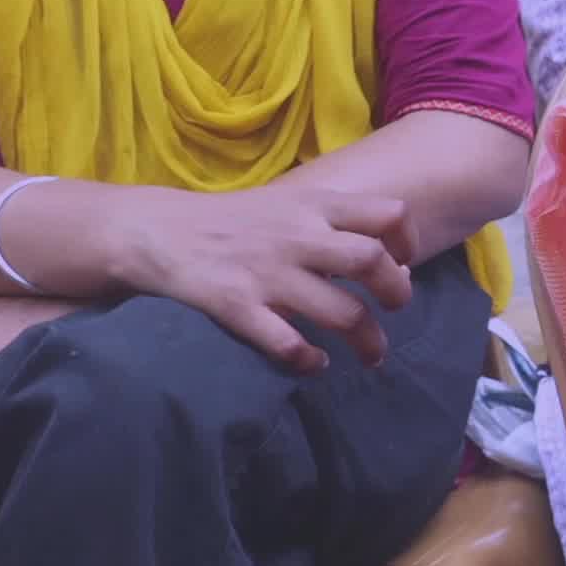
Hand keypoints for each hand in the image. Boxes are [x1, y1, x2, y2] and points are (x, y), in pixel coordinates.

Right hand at [108, 177, 417, 372]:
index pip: (387, 213)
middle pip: (373, 262)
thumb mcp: (286, 202)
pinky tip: (313, 363)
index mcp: (312, 205)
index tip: (402, 263)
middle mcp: (297, 236)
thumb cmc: (233, 221)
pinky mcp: (239, 306)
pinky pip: (289, 343)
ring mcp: (269, 273)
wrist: (159, 231)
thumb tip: (390, 257)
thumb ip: (332, 221)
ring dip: (368, 341)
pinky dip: (309, 359)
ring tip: (371, 355)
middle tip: (392, 309)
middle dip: (396, 293)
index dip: (406, 242)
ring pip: (343, 312)